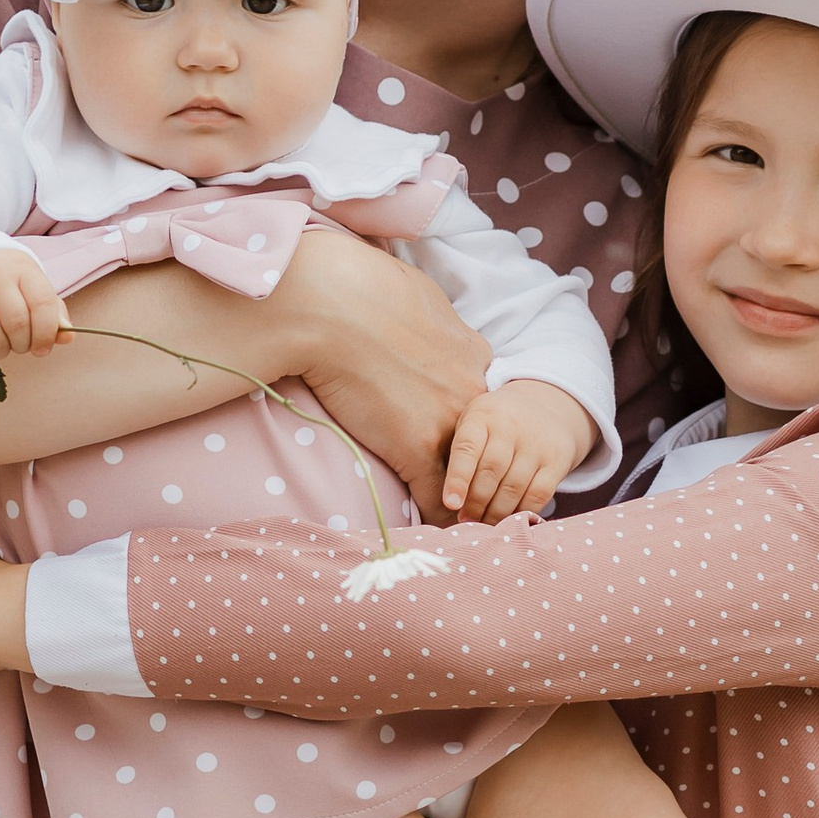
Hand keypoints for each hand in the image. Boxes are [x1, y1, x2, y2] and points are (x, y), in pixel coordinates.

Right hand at [0, 251, 69, 369]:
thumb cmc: (2, 284)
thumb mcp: (29, 286)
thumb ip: (52, 311)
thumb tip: (68, 336)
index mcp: (19, 270)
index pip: (42, 303)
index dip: (48, 332)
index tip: (43, 346)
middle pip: (18, 325)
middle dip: (25, 344)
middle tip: (20, 343)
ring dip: (3, 351)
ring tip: (1, 341)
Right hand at [288, 235, 490, 522]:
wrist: (332, 305)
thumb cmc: (362, 286)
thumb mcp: (420, 293)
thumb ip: (432, 319)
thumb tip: (422, 318)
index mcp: (473, 354)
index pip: (482, 403)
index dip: (468, 425)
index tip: (456, 440)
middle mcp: (472, 391)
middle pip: (486, 444)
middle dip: (480, 470)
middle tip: (475, 496)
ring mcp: (448, 424)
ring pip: (469, 476)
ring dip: (464, 499)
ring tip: (460, 522)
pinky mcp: (417, 450)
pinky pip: (437, 497)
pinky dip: (437, 518)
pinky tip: (430, 531)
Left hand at [442, 379, 592, 523]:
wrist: (543, 406)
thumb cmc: (494, 424)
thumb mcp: (472, 423)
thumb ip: (459, 453)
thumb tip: (450, 502)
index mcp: (483, 416)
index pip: (467, 449)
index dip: (458, 479)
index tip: (451, 504)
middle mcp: (511, 426)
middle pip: (491, 471)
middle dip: (476, 502)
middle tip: (466, 520)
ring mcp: (537, 443)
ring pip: (514, 486)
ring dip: (496, 512)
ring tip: (483, 523)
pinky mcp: (557, 460)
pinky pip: (539, 494)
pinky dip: (523, 511)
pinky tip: (509, 519)